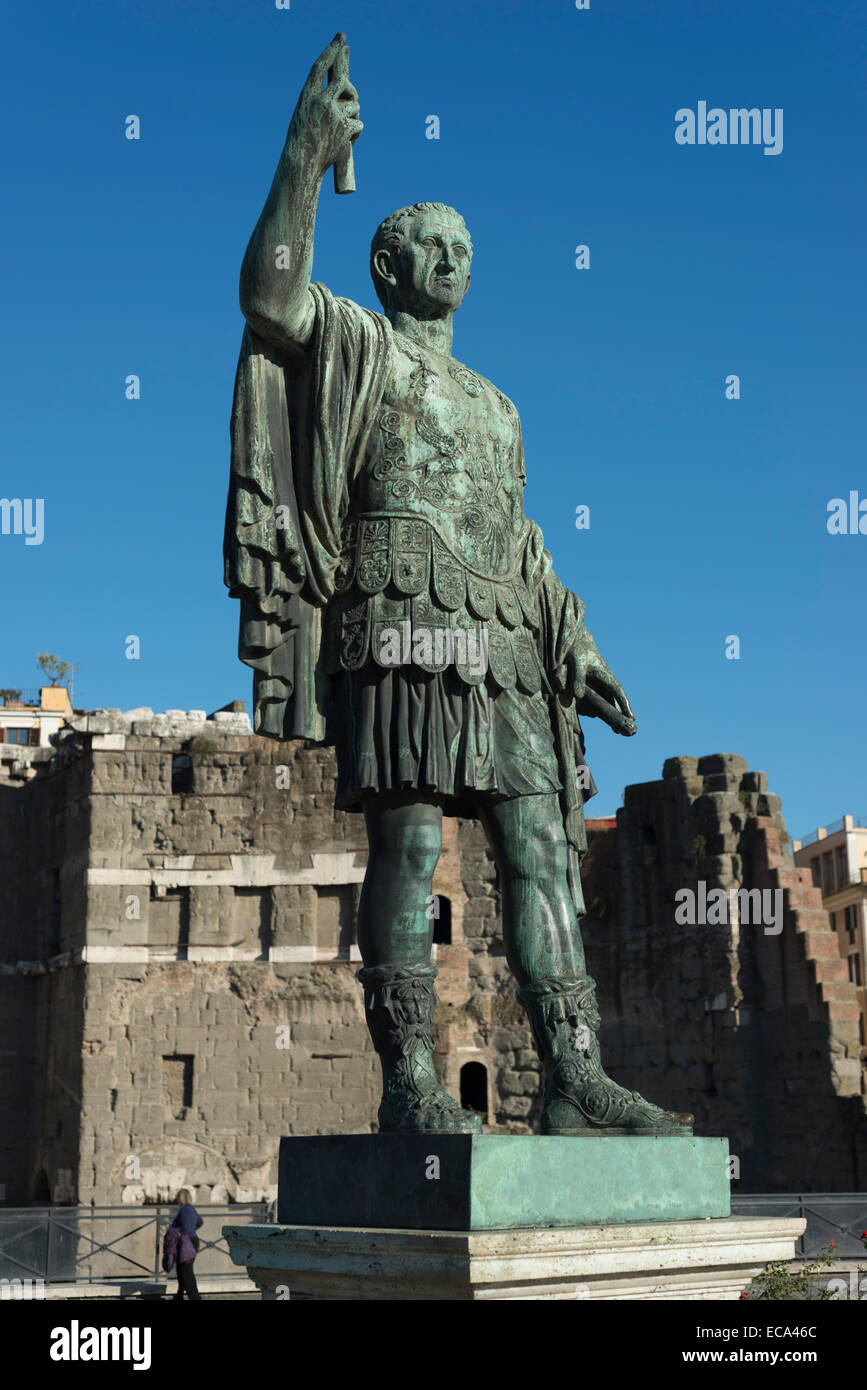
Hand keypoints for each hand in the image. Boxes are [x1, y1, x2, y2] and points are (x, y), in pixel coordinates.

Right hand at [286, 33, 362, 177]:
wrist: (303, 164)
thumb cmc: (302, 140)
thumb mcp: (305, 115)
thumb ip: (321, 100)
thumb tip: (348, 94)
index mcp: (306, 97)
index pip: (320, 67)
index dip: (331, 50)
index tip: (340, 37)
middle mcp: (320, 102)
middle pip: (342, 81)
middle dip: (349, 80)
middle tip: (349, 78)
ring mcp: (333, 115)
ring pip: (354, 106)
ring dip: (352, 115)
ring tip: (338, 130)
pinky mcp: (345, 129)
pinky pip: (359, 124)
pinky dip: (355, 132)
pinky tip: (344, 140)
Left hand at [566, 643, 636, 736]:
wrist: (573, 645)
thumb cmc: (577, 651)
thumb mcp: (576, 661)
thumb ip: (577, 677)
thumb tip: (578, 696)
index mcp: (605, 675)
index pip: (618, 692)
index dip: (624, 705)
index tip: (631, 717)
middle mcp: (604, 682)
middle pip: (614, 702)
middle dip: (620, 716)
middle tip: (626, 730)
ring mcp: (597, 686)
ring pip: (604, 704)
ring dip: (609, 715)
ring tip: (616, 730)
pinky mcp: (588, 689)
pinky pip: (592, 702)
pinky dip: (593, 710)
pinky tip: (592, 716)